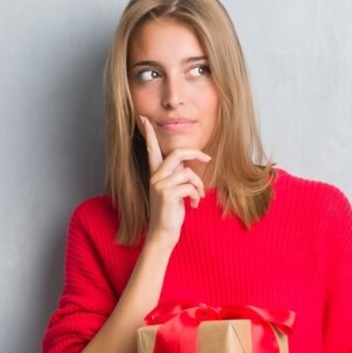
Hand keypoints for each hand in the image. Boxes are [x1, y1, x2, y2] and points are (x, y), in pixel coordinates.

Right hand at [137, 115, 209, 246]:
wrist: (163, 233)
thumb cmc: (170, 212)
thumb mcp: (172, 190)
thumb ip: (176, 175)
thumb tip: (186, 166)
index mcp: (155, 173)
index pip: (151, 149)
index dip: (148, 134)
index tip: (143, 118)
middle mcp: (155, 176)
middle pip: (178, 153)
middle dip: (196, 153)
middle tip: (208, 158)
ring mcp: (159, 185)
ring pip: (188, 173)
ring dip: (199, 186)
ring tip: (197, 197)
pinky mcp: (167, 194)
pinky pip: (190, 187)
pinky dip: (196, 196)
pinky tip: (193, 205)